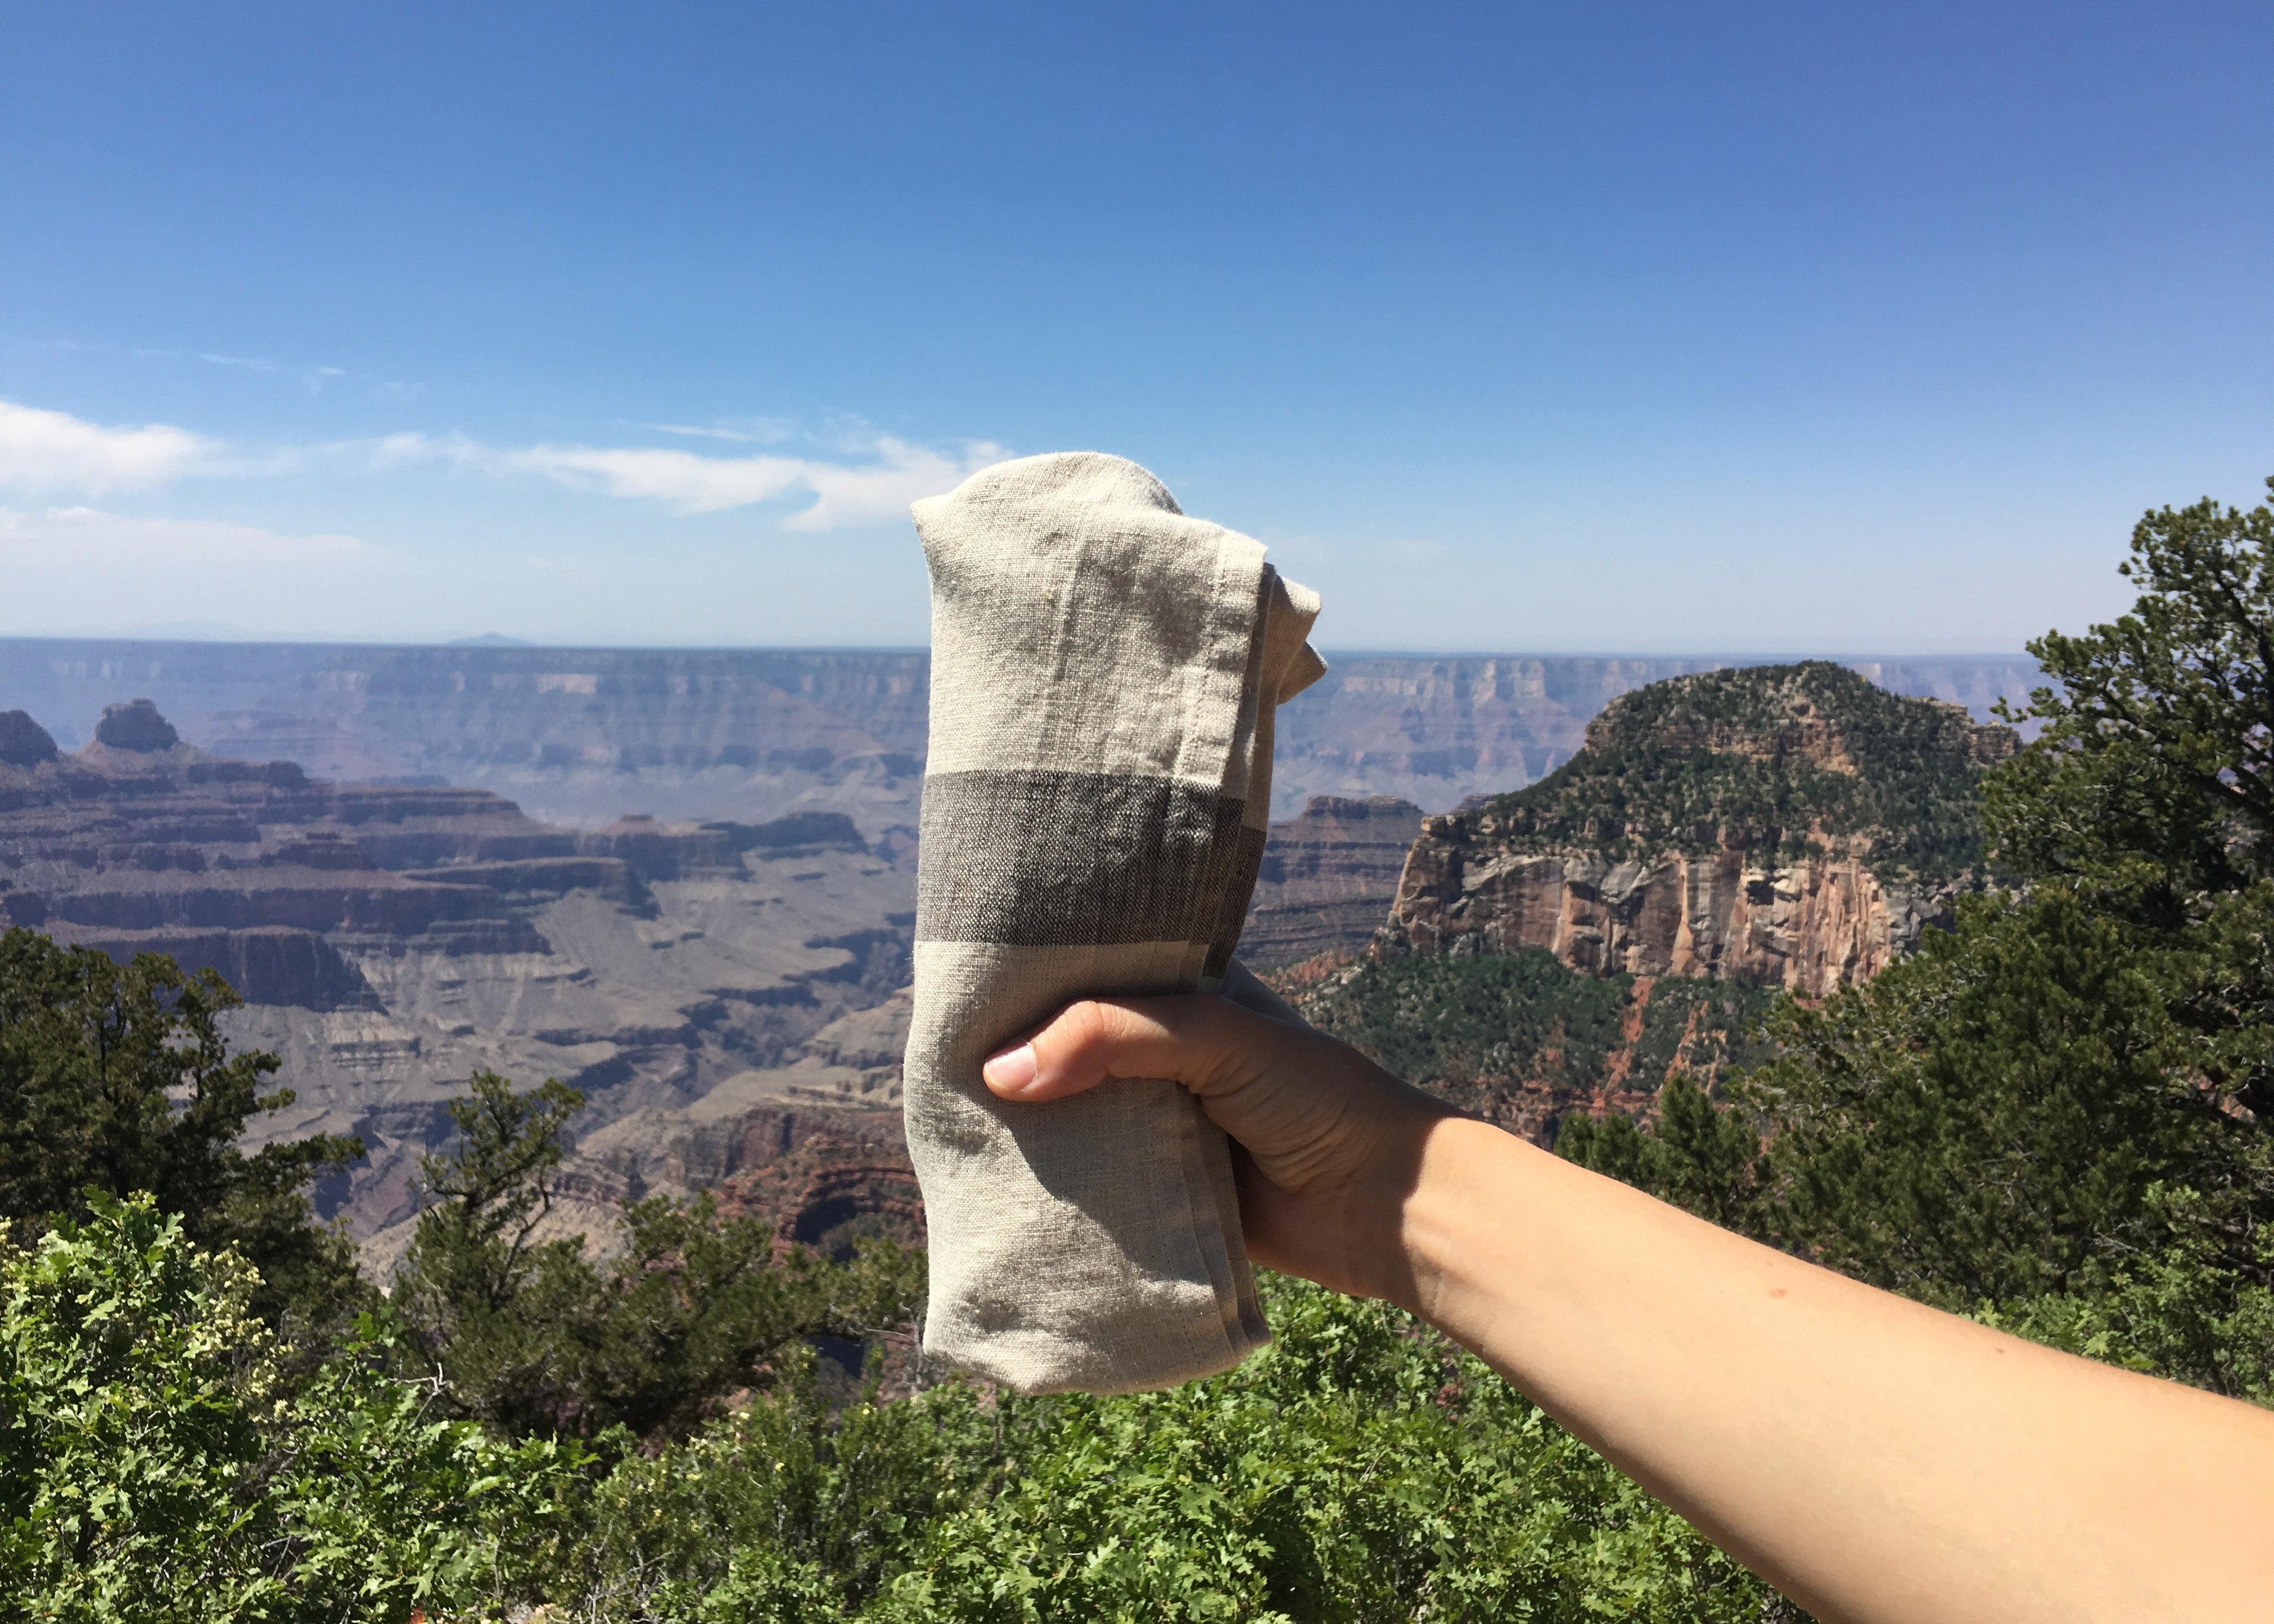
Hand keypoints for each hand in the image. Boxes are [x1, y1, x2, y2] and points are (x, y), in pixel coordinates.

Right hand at [980, 961, 1457, 1306]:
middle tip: (937, 1057)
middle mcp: (1171, 1057)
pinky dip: (1056, 1190)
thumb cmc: (1317, 1098)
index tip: (966, 980)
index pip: (1096, 971)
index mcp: (1188, 997)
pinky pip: (1096, 1191)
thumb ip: (1113, 1038)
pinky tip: (998, 1185)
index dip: (1036, 977)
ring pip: (1078, 1120)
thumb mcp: (1216, 1036)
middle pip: (1075, 1050)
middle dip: (1019, 1057)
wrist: (1384, 1207)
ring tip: (950, 1118)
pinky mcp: (1165, 1196)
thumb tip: (1001, 1074)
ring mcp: (1166, 1126)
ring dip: (1030, 1127)